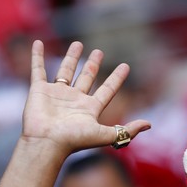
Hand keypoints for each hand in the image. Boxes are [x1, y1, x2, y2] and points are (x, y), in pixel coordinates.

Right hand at [23, 40, 150, 154]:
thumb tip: (149, 124)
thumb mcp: (106, 135)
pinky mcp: (38, 90)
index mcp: (90, 109)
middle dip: (93, 65)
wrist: (46, 143)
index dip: (117, 78)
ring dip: (71, 57)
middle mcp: (74, 100)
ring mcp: (56, 94)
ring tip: (78, 43)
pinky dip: (37, 56)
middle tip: (99, 52)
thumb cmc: (75, 140)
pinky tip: (38, 43)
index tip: (126, 66)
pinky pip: (37, 69)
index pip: (107, 89)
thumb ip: (127, 130)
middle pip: (87, 78)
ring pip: (65, 71)